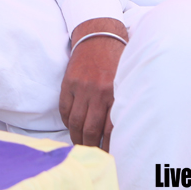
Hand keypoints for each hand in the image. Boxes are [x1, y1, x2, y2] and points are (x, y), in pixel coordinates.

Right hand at [59, 17, 126, 150]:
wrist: (99, 34)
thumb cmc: (117, 59)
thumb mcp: (126, 80)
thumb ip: (123, 102)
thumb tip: (122, 131)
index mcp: (116, 93)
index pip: (111, 130)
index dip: (108, 146)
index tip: (108, 156)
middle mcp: (99, 92)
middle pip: (91, 130)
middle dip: (91, 146)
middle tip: (92, 154)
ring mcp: (82, 87)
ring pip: (75, 122)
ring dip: (77, 137)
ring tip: (80, 144)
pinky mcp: (68, 83)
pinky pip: (64, 109)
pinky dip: (67, 121)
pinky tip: (72, 126)